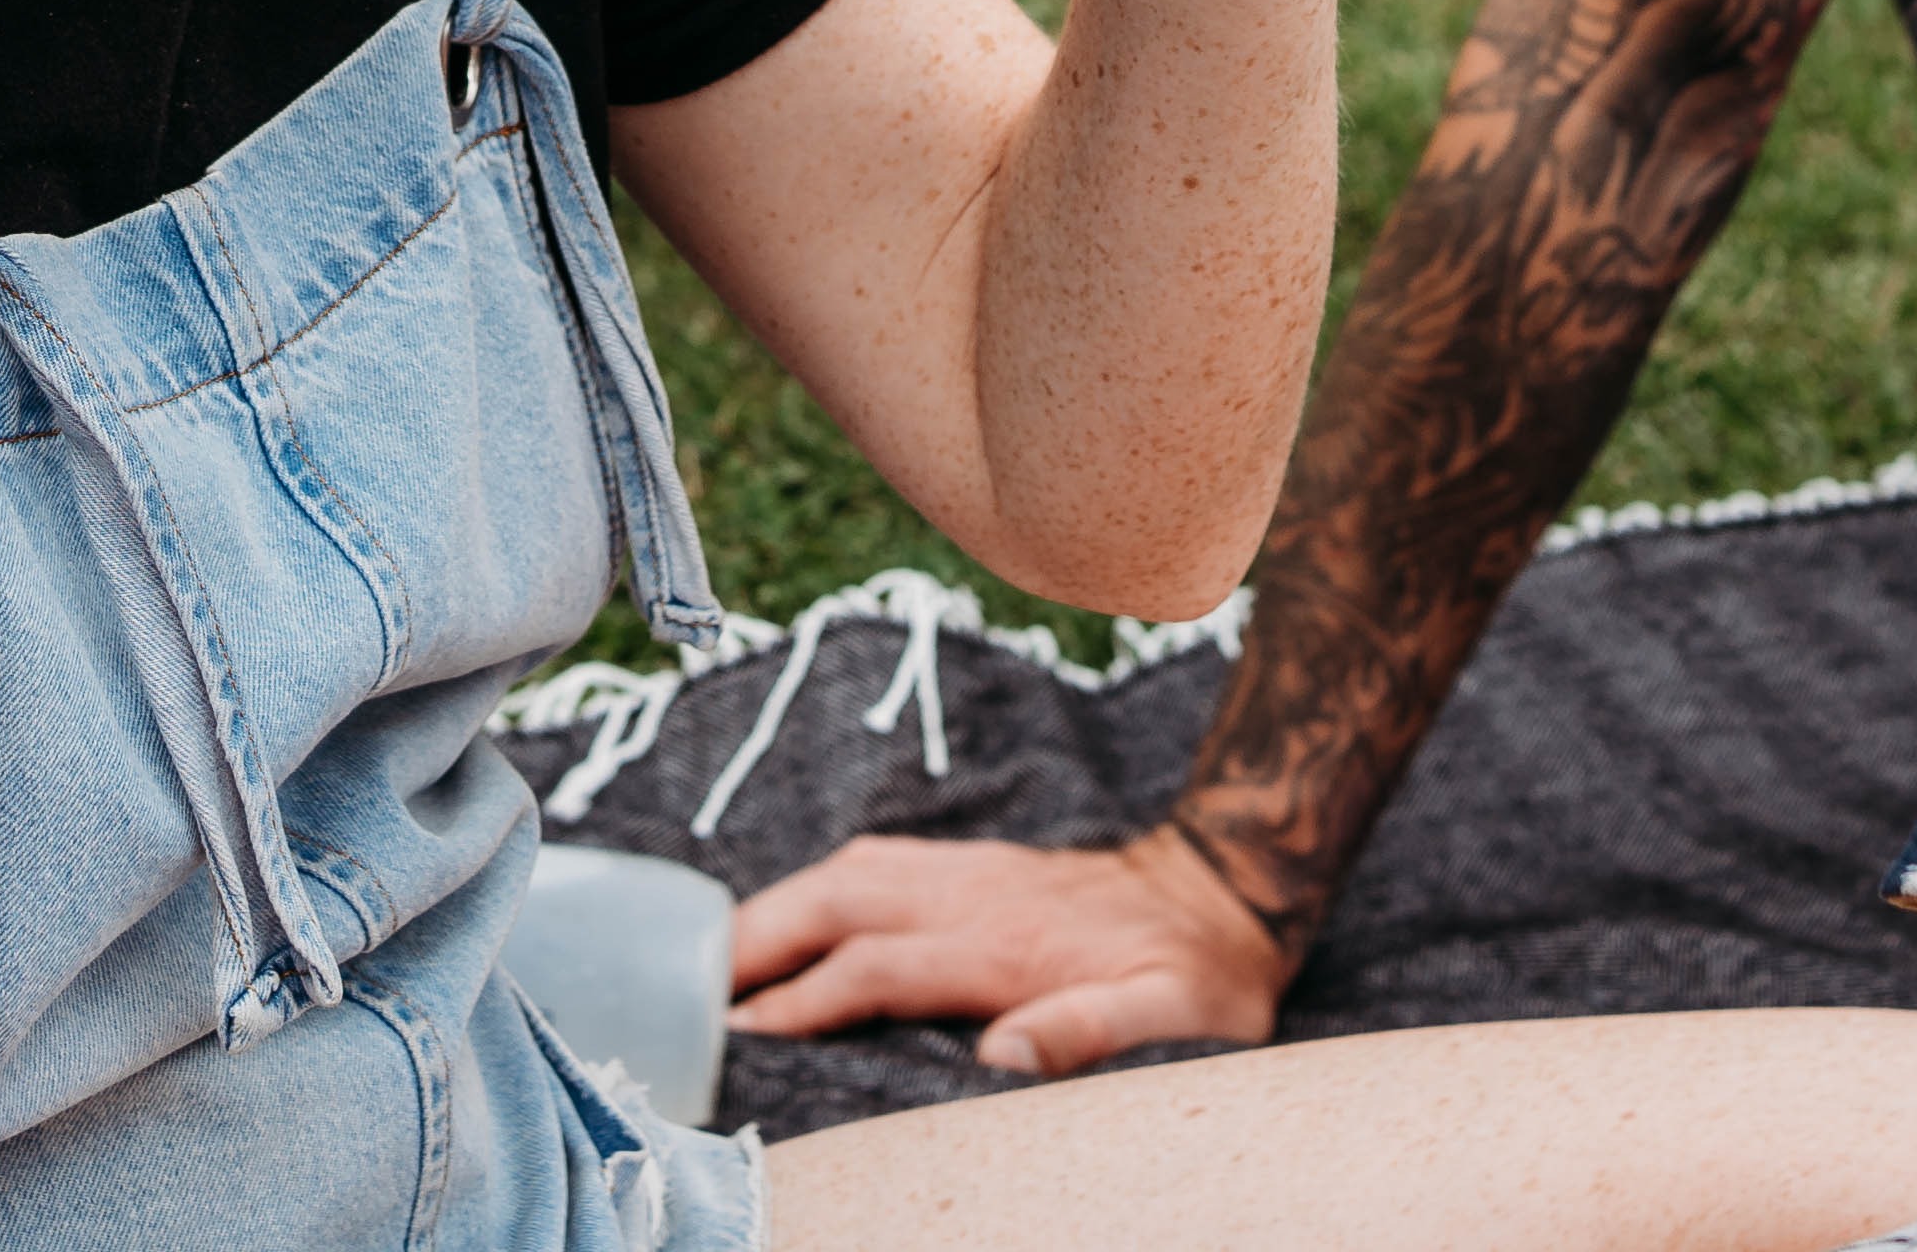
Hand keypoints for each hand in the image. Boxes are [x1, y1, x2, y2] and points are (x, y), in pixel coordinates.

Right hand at [726, 824, 1289, 1076]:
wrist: (1229, 890)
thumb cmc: (1202, 974)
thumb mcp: (1175, 1017)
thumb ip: (1091, 1031)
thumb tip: (1002, 1055)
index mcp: (1007, 942)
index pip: (878, 966)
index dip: (806, 999)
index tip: (744, 1035)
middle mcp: (974, 894)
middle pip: (840, 899)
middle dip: (759, 938)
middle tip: (687, 988)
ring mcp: (971, 871)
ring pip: (849, 872)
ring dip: (779, 906)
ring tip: (717, 958)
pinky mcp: (976, 866)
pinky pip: (876, 862)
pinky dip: (820, 885)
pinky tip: (797, 913)